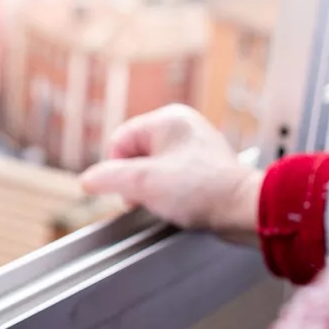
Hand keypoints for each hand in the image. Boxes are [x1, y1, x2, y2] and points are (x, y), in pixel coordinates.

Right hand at [79, 104, 261, 240]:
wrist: (242, 209)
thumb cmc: (200, 190)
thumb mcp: (142, 183)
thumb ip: (107, 178)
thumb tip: (87, 180)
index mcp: (167, 119)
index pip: (118, 142)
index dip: (118, 171)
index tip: (133, 191)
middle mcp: (182, 125)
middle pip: (134, 155)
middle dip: (136, 181)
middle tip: (153, 197)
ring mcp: (194, 145)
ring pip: (151, 168)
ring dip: (151, 189)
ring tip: (170, 200)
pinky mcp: (203, 164)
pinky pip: (170, 176)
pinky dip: (169, 192)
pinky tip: (181, 202)